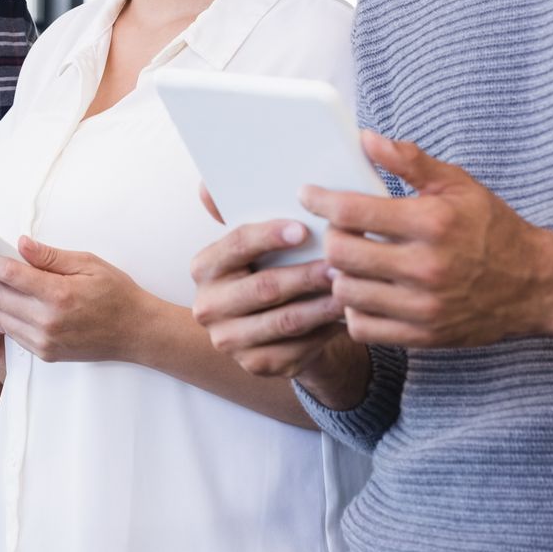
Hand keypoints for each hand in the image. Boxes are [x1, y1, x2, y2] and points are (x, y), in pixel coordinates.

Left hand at [0, 237, 148, 364]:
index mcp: (59, 295)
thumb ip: (50, 256)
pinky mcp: (46, 353)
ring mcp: (45, 341)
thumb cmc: (116, 294)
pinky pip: (13, 333)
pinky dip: (0, 316)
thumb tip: (21, 244)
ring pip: (1, 317)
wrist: (136, 333)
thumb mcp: (88, 263)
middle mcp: (48, 322)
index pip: (9, 274)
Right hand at [189, 216, 365, 407]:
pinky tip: (345, 317)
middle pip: (264, 287)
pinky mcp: (256, 365)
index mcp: (203, 267)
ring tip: (349, 290)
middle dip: (305, 275)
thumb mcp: (253, 244)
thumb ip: (236, 212)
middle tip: (339, 265)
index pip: (236, 245)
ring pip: (285, 321)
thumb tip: (207, 185)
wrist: (272, 327)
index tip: (303, 229)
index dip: (270, 236)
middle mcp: (208, 306)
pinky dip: (325, 332)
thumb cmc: (265, 270)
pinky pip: (296, 349)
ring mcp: (230, 340)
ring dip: (322, 305)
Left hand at [302, 133, 552, 348]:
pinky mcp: (424, 336)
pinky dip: (355, 309)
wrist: (536, 285)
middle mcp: (427, 267)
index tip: (309, 194)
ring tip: (351, 262)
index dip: (321, 200)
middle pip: (341, 253)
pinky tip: (365, 292)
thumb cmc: (492, 227)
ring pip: (346, 292)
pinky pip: (362, 327)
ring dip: (340, 274)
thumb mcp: (457, 184)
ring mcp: (424, 307)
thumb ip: (410, 160)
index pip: (353, 211)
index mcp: (432, 223)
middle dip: (331, 237)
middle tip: (338, 231)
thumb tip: (366, 138)